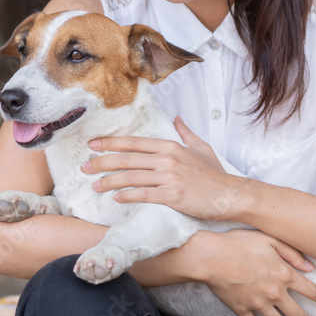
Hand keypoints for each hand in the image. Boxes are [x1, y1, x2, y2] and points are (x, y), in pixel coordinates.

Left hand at [83, 117, 242, 219]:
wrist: (231, 194)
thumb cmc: (215, 174)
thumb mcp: (201, 147)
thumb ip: (186, 133)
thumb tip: (178, 118)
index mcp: (171, 147)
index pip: (134, 142)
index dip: (110, 143)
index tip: (92, 145)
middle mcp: (168, 160)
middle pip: (127, 159)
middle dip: (102, 162)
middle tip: (84, 167)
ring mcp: (170, 178)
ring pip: (131, 177)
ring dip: (109, 181)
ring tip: (94, 185)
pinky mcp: (173, 196)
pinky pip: (145, 194)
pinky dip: (128, 195)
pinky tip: (116, 198)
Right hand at [190, 230, 315, 315]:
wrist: (211, 256)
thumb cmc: (240, 243)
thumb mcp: (269, 239)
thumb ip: (292, 253)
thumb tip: (311, 267)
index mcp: (284, 274)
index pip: (311, 290)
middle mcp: (275, 292)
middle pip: (297, 313)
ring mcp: (258, 303)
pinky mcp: (242, 309)